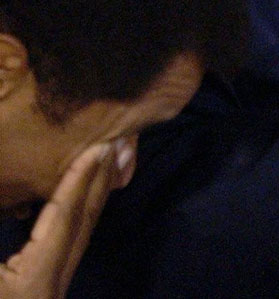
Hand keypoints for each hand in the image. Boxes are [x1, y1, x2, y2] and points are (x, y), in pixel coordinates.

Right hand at [0, 140, 130, 298]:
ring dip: (90, 200)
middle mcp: (50, 284)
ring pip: (79, 237)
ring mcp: (48, 290)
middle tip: (115, 146)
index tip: (97, 148)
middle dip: (98, 184)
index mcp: (34, 279)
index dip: (78, 180)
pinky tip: (74, 205)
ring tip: (102, 166)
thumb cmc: (0, 296)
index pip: (65, 218)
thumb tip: (13, 200)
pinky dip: (74, 220)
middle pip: (83, 224)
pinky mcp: (39, 293)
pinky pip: (66, 248)